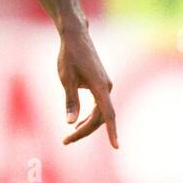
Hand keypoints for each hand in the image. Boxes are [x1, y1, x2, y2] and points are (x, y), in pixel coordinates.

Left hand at [58, 24, 117, 147]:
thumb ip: (70, 101)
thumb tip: (70, 122)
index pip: (108, 115)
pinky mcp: (100, 84)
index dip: (112, 132)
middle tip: (66, 141)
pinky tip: (78, 122)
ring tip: (70, 136)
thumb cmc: (69, 56)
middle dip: (84, 131)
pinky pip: (99, 105)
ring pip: (99, 112)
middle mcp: (106, 87)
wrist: (76, 36)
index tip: (116, 146)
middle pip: (100, 117)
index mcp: (100, 87)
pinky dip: (89, 115)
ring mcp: (105, 86)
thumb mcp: (66, 79)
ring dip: (86, 125)